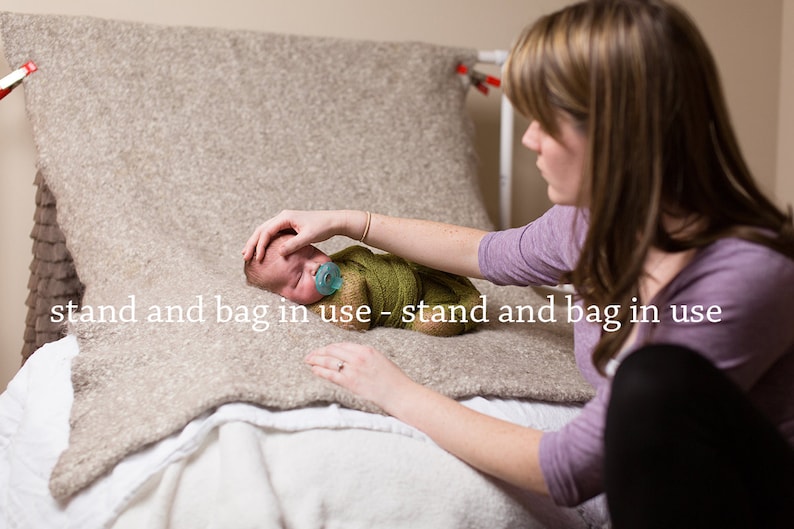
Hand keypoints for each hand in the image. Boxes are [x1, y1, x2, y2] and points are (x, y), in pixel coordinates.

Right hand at [241, 210, 363, 261]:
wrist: (334, 221)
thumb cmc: (323, 227)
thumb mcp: (308, 237)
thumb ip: (293, 245)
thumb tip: (279, 253)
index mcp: (285, 217)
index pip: (267, 231)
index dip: (260, 245)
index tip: (258, 258)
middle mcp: (283, 217)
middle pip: (262, 230)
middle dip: (252, 243)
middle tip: (244, 256)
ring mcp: (285, 221)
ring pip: (265, 231)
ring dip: (256, 242)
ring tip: (247, 253)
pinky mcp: (289, 226)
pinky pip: (273, 234)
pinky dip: (265, 241)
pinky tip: (261, 250)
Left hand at [304, 342, 416, 413]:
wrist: (400, 394)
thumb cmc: (394, 380)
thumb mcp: (380, 361)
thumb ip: (366, 357)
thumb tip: (352, 358)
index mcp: (367, 350)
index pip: (342, 345)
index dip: (330, 347)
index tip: (323, 350)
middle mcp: (358, 357)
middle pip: (333, 351)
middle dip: (319, 352)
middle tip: (310, 355)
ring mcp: (354, 369)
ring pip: (329, 361)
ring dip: (316, 360)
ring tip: (308, 361)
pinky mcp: (351, 382)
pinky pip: (331, 375)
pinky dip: (321, 371)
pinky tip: (314, 370)